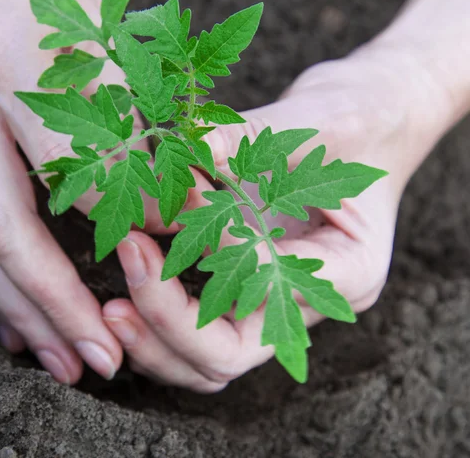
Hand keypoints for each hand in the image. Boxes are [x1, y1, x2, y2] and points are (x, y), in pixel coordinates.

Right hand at [0, 0, 162, 382]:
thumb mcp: (105, 27)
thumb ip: (141, 112)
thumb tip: (187, 191)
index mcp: (20, 61)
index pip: (79, 167)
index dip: (132, 223)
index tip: (174, 260)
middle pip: (6, 225)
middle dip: (55, 302)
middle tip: (103, 360)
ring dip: (19, 305)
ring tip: (59, 357)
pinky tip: (14, 316)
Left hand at [102, 44, 440, 391]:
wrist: (365, 117)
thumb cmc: (358, 117)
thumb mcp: (319, 121)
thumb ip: (255, 136)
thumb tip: (186, 142)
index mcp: (345, 271)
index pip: (267, 308)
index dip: (207, 277)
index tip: (162, 225)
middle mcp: (304, 297)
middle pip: (226, 356)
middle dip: (165, 326)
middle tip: (118, 285)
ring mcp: (271, 293)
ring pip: (204, 355)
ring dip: (153, 335)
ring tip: (109, 301)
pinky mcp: (242, 275)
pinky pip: (195, 316)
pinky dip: (157, 308)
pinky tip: (128, 268)